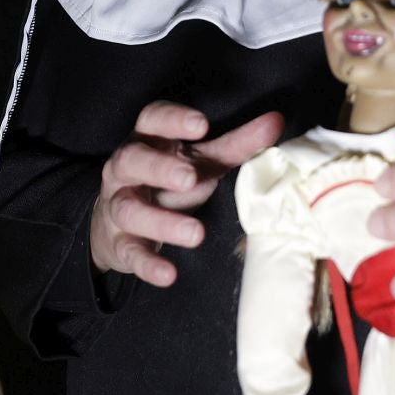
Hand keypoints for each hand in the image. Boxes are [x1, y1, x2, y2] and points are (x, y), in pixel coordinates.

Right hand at [90, 104, 284, 286]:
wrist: (120, 221)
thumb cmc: (169, 182)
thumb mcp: (202, 160)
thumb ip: (236, 143)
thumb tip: (276, 121)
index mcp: (148, 140)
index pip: (152, 119)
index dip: (173, 120)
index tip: (201, 124)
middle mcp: (126, 169)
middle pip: (132, 160)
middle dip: (159, 169)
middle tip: (189, 178)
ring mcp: (118, 205)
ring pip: (129, 209)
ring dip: (161, 222)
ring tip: (196, 233)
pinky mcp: (120, 242)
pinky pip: (130, 252)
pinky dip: (148, 264)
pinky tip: (169, 274)